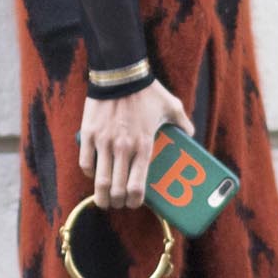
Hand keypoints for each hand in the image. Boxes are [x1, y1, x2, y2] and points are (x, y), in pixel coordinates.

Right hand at [78, 79, 188, 211]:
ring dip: (101, 196)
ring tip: (103, 200)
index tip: (134, 203)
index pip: (138, 185)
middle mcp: (123, 148)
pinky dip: (90, 172)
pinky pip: (86, 162)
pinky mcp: (90, 134)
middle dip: (117, 202)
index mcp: (144, 145)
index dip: (135, 201)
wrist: (120, 73)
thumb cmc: (147, 91)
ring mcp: (104, 142)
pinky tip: (94, 174)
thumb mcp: (172, 106)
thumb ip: (183, 123)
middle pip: (116, 189)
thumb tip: (191, 134)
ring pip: (99, 181)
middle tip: (118, 204)